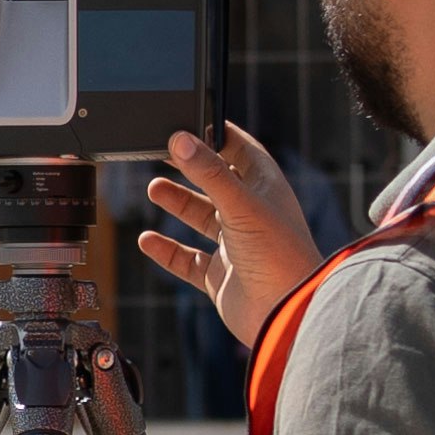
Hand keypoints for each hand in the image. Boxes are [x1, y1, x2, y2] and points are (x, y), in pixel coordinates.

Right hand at [138, 122, 322, 348]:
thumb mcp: (241, 204)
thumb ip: (208, 172)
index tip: (192, 119)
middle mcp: (251, 214)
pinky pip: (188, 259)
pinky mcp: (221, 276)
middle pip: (216, 181)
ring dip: (178, 203)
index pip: (241, 150)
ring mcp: (236, 245)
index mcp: (265, 189)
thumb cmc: (279, 255)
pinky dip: (167, 250)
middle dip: (190, 166)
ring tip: (154, 187)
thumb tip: (179, 139)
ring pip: (202, 217)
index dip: (218, 134)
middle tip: (161, 149)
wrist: (286, 315)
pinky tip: (147, 240)